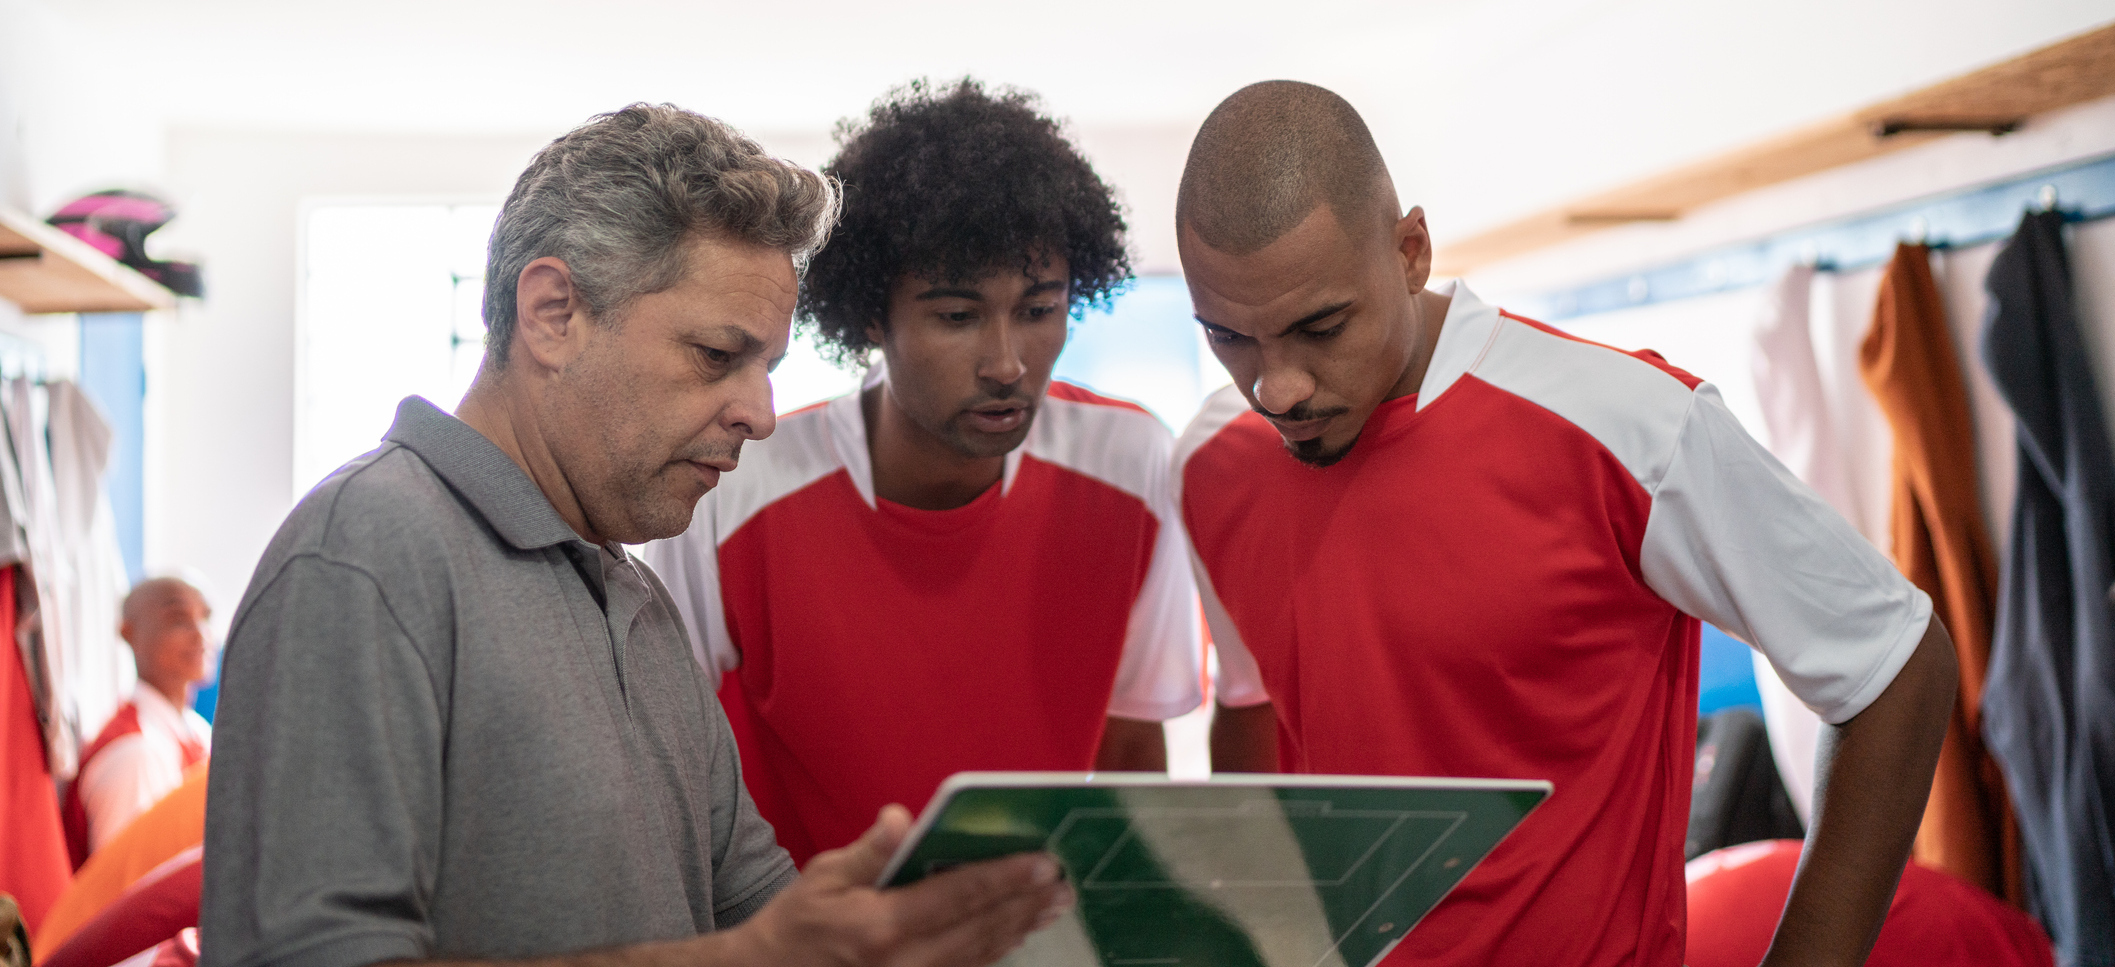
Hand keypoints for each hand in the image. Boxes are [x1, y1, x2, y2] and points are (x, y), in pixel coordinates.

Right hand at [723, 805, 1073, 966]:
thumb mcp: (823, 877)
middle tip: (1064, 883)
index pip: (957, 897)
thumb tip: (901, 819)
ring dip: (1018, 929)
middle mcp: (903, 964)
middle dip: (1025, 906)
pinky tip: (1014, 933)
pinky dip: (993, 952)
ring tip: (1052, 905)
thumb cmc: (797, 925)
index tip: (1043, 861)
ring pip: (979, 958)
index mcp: (881, 928)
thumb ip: (870, 852)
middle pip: (979, 932)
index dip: (1004, 878)